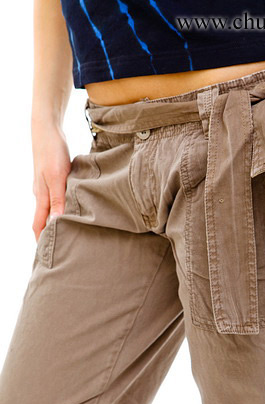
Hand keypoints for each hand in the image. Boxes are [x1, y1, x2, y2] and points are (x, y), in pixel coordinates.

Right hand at [31, 123, 71, 241]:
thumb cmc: (52, 152)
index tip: (47, 258)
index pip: (38, 226)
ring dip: (57, 223)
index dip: (41, 241)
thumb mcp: (57, 177)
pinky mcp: (53, 179)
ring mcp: (46, 187)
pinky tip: (72, 211)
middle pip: (43, 221)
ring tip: (69, 234)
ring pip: (51, 210)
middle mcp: (42, 195)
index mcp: (42, 197)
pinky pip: (57, 200)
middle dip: (49, 236)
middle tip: (62, 251)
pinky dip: (62, 209)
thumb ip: (58, 200)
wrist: (48, 129)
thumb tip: (57, 222)